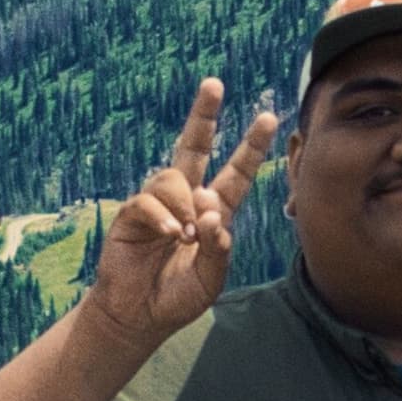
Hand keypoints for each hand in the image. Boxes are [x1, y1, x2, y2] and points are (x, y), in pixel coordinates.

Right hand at [76, 80, 276, 360]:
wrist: (139, 316)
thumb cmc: (179, 296)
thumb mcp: (211, 277)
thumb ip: (219, 247)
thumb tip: (211, 211)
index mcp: (215, 211)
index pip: (237, 173)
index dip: (252, 147)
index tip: (270, 118)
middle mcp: (186, 198)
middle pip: (194, 147)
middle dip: (204, 115)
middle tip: (214, 84)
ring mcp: (158, 204)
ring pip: (172, 177)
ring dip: (185, 204)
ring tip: (187, 236)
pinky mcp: (131, 215)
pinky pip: (147, 202)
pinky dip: (163, 217)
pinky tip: (172, 236)